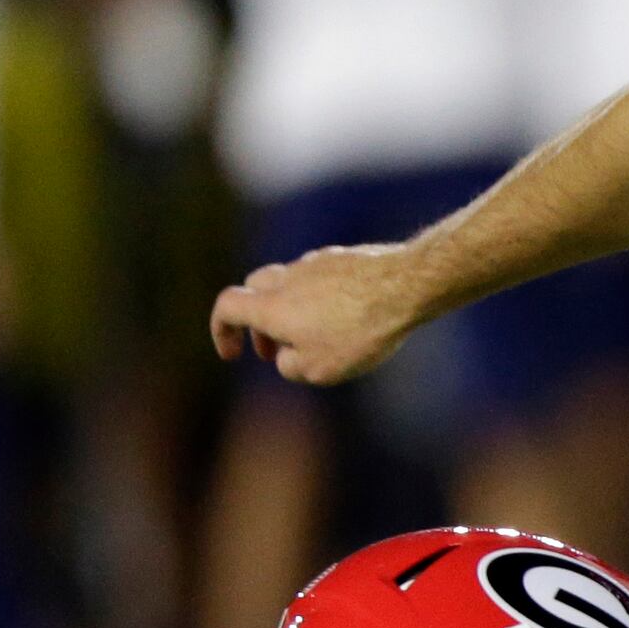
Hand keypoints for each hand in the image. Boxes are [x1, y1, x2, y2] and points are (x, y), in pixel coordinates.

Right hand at [208, 243, 424, 384]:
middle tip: (275, 349)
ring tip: (317, 338)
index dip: (221, 331)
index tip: (233, 354)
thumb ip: (289, 366)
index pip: (226, 307)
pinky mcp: (344, 258)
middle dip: (257, 322)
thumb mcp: (317, 369)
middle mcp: (288, 277)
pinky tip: (347, 318)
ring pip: (289, 283)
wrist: (406, 287)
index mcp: (271, 305)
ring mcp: (316, 263)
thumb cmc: (359, 332)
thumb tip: (287, 356)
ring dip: (291, 311)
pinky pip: (320, 278)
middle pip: (254, 291)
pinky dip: (320, 299)